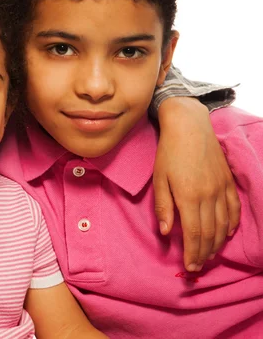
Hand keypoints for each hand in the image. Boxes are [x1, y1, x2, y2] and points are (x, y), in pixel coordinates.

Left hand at [154, 97, 240, 270]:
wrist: (189, 127)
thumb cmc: (168, 152)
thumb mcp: (159, 178)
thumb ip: (163, 206)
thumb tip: (165, 231)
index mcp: (188, 196)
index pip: (193, 233)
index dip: (192, 252)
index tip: (189, 266)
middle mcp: (208, 196)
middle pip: (209, 233)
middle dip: (204, 253)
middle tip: (198, 266)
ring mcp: (221, 189)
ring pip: (223, 224)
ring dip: (217, 243)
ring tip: (209, 255)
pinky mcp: (228, 182)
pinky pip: (234, 209)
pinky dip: (231, 224)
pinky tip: (226, 233)